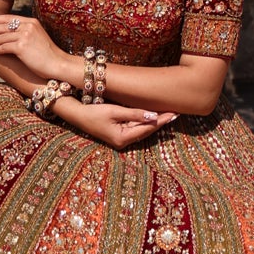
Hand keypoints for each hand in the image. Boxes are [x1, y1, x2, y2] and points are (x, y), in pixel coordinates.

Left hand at [0, 12, 62, 79]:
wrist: (58, 63)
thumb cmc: (48, 54)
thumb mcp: (38, 37)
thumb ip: (27, 32)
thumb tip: (11, 34)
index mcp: (31, 22)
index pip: (10, 18)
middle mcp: (28, 26)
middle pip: (3, 25)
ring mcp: (25, 36)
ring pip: (2, 36)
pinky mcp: (22, 47)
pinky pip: (4, 47)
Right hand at [61, 100, 176, 149]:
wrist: (76, 115)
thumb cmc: (93, 112)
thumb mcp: (115, 111)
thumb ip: (135, 114)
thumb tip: (154, 116)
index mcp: (123, 138)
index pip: (147, 128)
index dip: (161, 120)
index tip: (174, 113)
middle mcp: (123, 142)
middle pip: (146, 130)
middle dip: (161, 122)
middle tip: (176, 113)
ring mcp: (120, 140)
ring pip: (142, 130)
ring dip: (154, 122)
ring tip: (168, 114)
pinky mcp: (118, 135)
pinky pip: (135, 128)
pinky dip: (144, 122)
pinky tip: (153, 116)